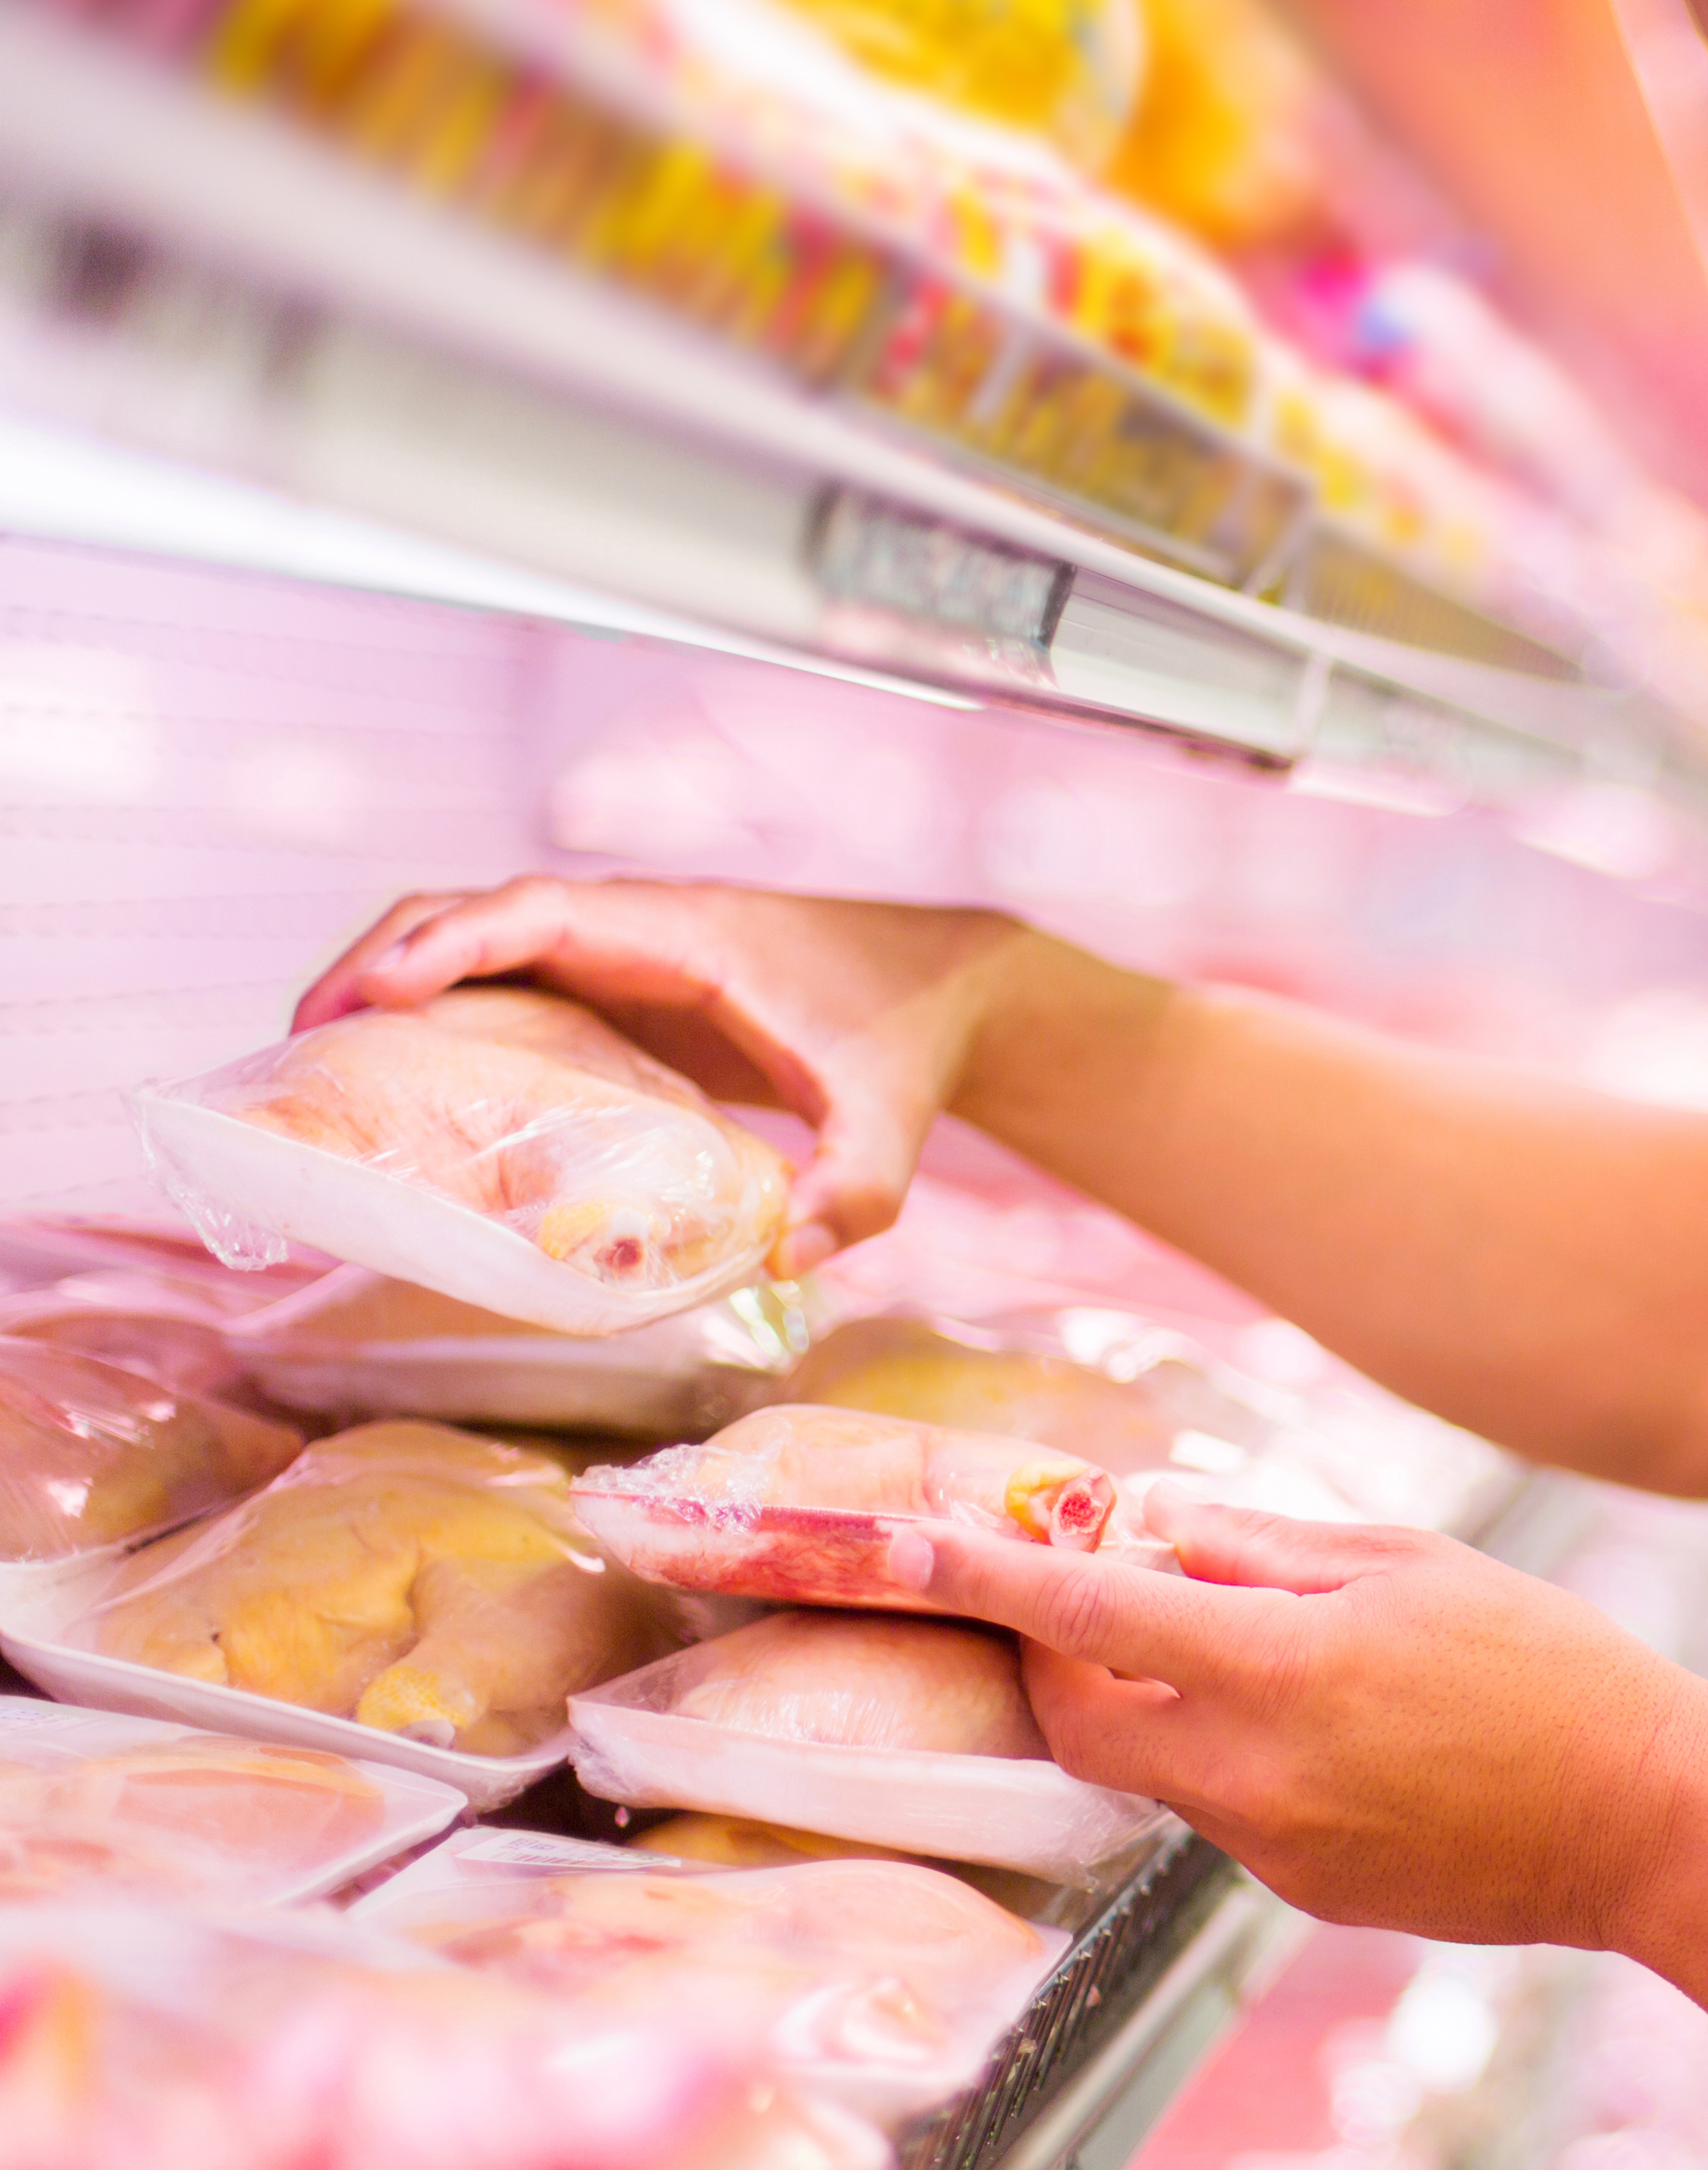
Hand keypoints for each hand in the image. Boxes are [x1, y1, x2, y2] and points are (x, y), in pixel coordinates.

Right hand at [291, 877, 1039, 1274]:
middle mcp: (638, 929)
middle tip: (300, 1031)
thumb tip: (783, 1259)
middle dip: (382, 956)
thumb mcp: (891, 1124)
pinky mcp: (622, 994)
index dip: (451, 938)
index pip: (540, 909)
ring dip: (396, 983)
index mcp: (685, 934)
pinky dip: (445, 1018)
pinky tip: (397, 1085)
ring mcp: (623, 958)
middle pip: (478, 913)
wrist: (945, 990)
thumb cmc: (908, 1042)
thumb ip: (854, 1191)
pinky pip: (512, 988)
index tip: (374, 984)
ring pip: (482, 946)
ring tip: (316, 1059)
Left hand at [888, 1489, 1707, 1947]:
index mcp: (1282, 1667)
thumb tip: (1155, 1527)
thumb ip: (1267, 1548)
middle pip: (1080, 1720)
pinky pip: (1230, 1812)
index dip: (980, 1575)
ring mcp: (1275, 1846)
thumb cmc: (1551, 1668)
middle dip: (1057, 1658)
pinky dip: (1246, 1758)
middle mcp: (1255, 1771)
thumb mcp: (1413, 1566)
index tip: (896, 1546)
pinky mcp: (1305, 1891)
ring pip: (1158, 1767)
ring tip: (1279, 1657)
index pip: (1085, 1612)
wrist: (1651, 1821)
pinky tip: (1354, 1738)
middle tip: (1093, 1597)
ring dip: (1170, 1704)